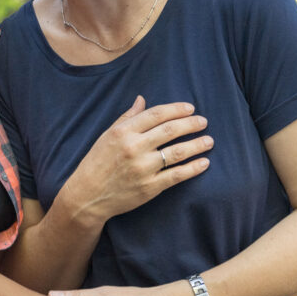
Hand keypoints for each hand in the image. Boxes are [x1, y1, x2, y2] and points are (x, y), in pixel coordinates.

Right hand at [59, 96, 212, 225]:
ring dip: (196, 145)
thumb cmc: (96, 163)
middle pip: (170, 130)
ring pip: (176, 152)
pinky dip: (193, 168)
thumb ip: (127, 117)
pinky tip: (204, 163)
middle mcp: (134, 148)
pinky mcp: (149, 187)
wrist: (87, 196)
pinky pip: (176, 175)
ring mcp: (142, 168)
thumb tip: (142, 99)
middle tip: (203, 121)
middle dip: (191, 124)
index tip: (190, 108)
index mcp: (123, 132)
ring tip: (209, 140)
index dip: (176, 109)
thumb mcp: (107, 135)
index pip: (156, 115)